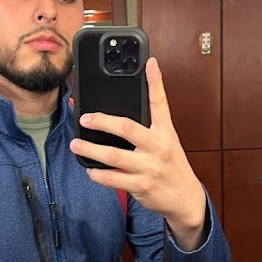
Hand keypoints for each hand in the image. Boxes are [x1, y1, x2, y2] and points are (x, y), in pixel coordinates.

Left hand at [69, 56, 206, 246]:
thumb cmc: (171, 167)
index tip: (149, 62)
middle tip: (84, 119)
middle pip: (127, 128)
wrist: (185, 198)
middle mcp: (159, 147)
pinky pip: (113, 179)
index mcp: (165, 133)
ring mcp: (150, 168)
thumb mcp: (167, 142)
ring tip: (76, 145)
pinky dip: (98, 174)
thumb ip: (149, 127)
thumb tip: (121, 116)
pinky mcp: (141, 186)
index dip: (156, 81)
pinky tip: (91, 170)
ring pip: (114, 156)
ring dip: (91, 150)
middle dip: (102, 122)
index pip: (160, 103)